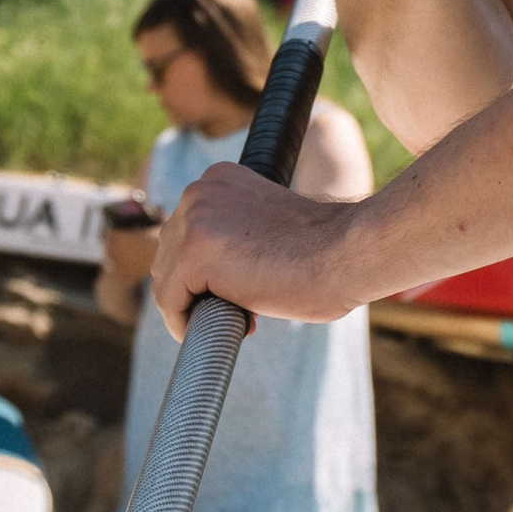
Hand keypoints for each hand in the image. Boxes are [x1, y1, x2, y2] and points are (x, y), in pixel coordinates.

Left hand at [149, 162, 365, 336]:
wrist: (346, 254)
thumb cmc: (323, 250)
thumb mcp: (265, 228)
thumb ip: (234, 236)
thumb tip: (208, 276)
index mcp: (218, 180)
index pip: (186, 234)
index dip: (205, 272)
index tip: (237, 292)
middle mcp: (199, 191)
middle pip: (169, 255)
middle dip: (195, 290)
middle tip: (240, 310)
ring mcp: (194, 221)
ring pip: (166, 280)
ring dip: (191, 307)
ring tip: (234, 319)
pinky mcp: (195, 254)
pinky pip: (169, 301)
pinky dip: (182, 323)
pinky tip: (208, 331)